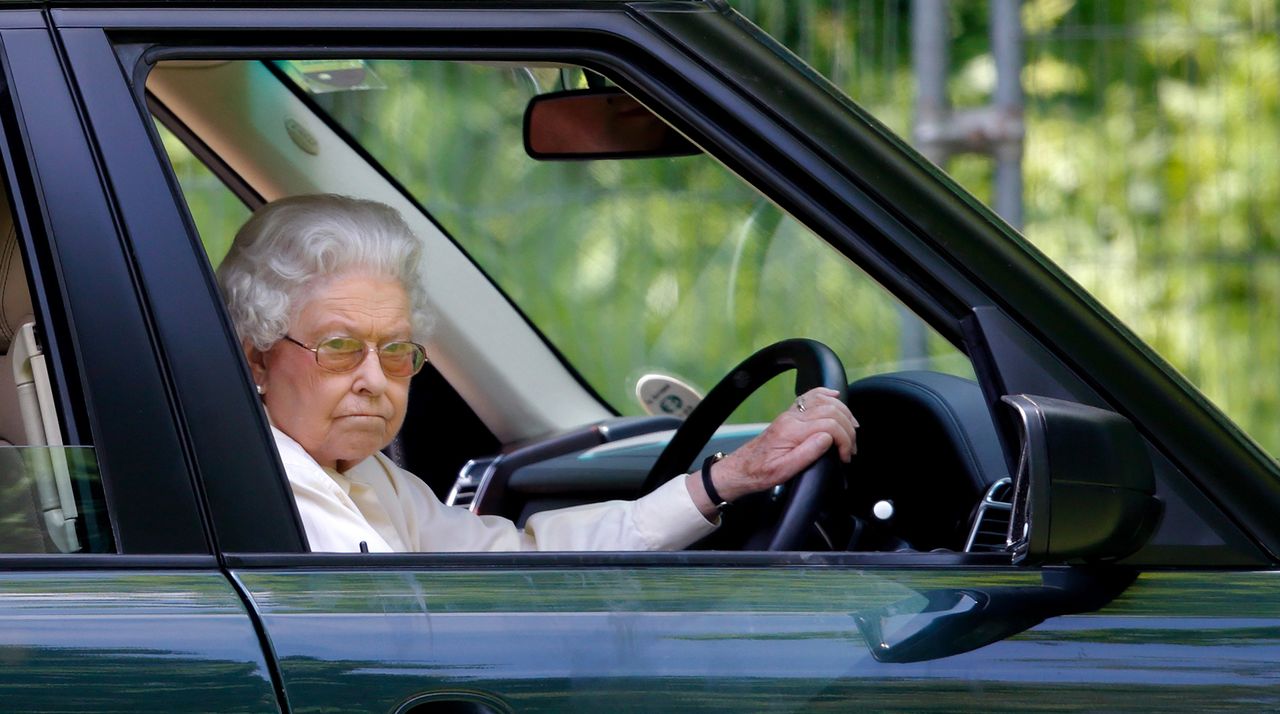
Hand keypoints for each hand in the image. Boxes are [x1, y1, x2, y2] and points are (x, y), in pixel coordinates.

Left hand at [686, 387, 857, 514]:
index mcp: (792, 431)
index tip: (845, 456)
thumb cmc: (761, 473)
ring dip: (844, 413)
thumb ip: (807, 453)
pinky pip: (810, 397)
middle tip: (850, 449)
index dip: (844, 440)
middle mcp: (792, 418)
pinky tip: (835, 397)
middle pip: (831, 411)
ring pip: (824, 401)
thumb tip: (828, 438)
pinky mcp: (790, 415)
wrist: (742, 469)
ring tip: (851, 431)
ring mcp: (791, 414)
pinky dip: (826, 394)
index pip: (830, 425)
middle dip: (848, 429)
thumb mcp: (784, 471)